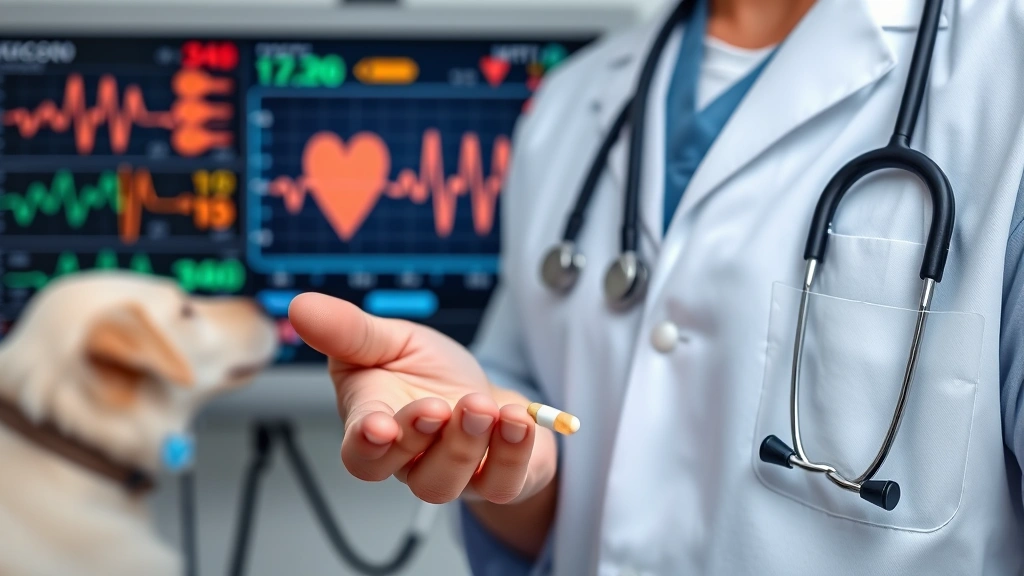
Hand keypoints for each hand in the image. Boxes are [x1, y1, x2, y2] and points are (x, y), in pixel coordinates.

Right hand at [288, 293, 557, 504]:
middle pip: (402, 470)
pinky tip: (518, 420)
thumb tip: (301, 306)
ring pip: (447, 484)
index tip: (378, 426)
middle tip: (437, 407)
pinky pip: (503, 484)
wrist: (486, 398)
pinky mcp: (499, 479)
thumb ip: (349, 330)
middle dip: (419, 438)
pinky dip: (513, 454)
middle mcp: (411, 459)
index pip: (360, 450)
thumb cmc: (431, 375)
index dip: (367, 442)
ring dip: (466, 446)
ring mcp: (455, 475)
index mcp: (376, 425)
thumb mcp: (391, 340)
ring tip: (481, 407)